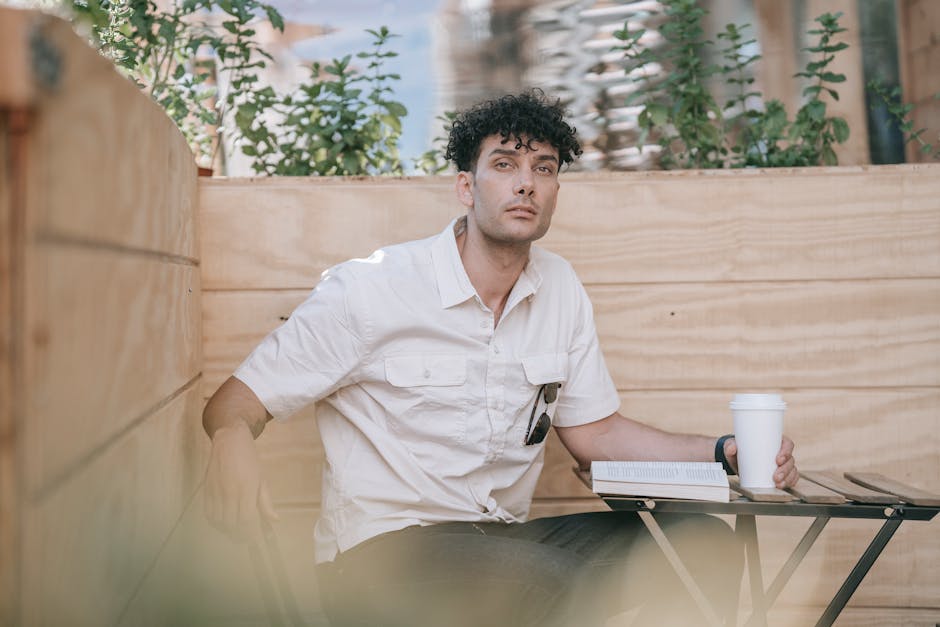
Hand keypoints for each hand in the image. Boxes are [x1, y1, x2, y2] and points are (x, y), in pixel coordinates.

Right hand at [204, 422, 278, 541]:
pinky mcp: (206, 491)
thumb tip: (274, 521)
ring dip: (228, 531)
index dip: (252, 533)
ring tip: (237, 532)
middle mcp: (229, 492)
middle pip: (232, 524)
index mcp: (246, 488)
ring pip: (218, 522)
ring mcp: (215, 492)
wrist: (229, 441)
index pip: (247, 519)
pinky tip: (224, 523)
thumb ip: (265, 502)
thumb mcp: (262, 479)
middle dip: (240, 536)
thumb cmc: (249, 459)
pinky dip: (216, 523)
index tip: (257, 540)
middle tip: (248, 539)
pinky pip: (208, 514)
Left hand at [723, 435, 798, 488]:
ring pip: (792, 470)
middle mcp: (781, 452)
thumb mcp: (733, 446)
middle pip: (790, 459)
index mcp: (774, 441)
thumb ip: (730, 446)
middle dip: (785, 469)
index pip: (787, 444)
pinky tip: (783, 486)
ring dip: (787, 478)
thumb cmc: (738, 450)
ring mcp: (783, 464)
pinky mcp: (781, 474)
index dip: (786, 451)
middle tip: (775, 476)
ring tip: (777, 483)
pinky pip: (791, 478)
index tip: (778, 459)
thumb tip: (731, 448)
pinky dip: (789, 482)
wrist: (737, 461)